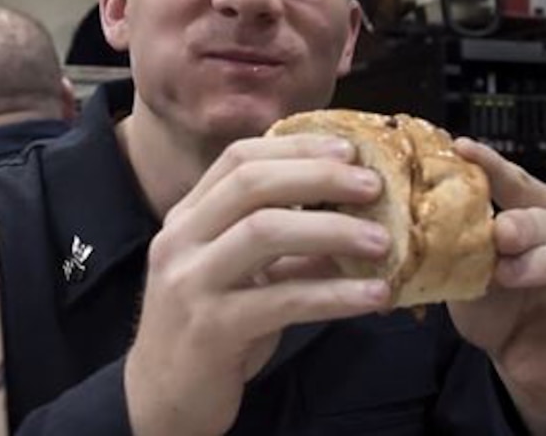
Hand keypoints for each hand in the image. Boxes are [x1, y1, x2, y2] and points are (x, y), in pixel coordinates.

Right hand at [124, 135, 391, 435]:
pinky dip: (335, 294)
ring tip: (383, 241)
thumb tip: (359, 220)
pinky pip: (282, 300)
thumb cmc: (210, 331)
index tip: (349, 149)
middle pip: (252, 184)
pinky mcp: (211, 328)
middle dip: (319, 177)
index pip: (240, 158)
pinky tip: (374, 296)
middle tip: (374, 186)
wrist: (162, 399)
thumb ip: (289, 248)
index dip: (297, 147)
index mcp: (187, 217)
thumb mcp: (245, 278)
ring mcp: (190, 282)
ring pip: (264, 231)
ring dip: (332, 230)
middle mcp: (181, 239)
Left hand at [447, 139, 545, 435]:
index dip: (492, 166)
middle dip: (524, 224)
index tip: (463, 149)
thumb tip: (434, 229)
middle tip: (498, 235)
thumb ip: (463, 254)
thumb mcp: (470, 279)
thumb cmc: (496, 307)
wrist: (518, 360)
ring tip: (511, 276)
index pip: (516, 184)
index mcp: (537, 215)